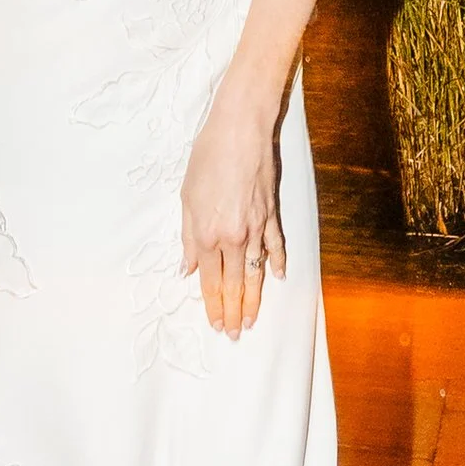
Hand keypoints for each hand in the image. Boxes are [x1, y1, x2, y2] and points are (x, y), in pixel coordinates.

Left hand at [180, 83, 286, 336]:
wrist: (240, 131)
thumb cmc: (208, 159)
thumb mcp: (187, 198)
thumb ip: (187, 238)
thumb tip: (186, 269)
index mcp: (207, 235)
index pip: (209, 281)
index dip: (212, 306)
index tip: (216, 325)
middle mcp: (233, 238)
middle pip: (233, 284)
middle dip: (233, 312)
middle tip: (235, 334)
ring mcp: (257, 228)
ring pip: (256, 272)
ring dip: (254, 299)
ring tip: (252, 320)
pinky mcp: (272, 215)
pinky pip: (275, 246)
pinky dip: (277, 263)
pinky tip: (278, 278)